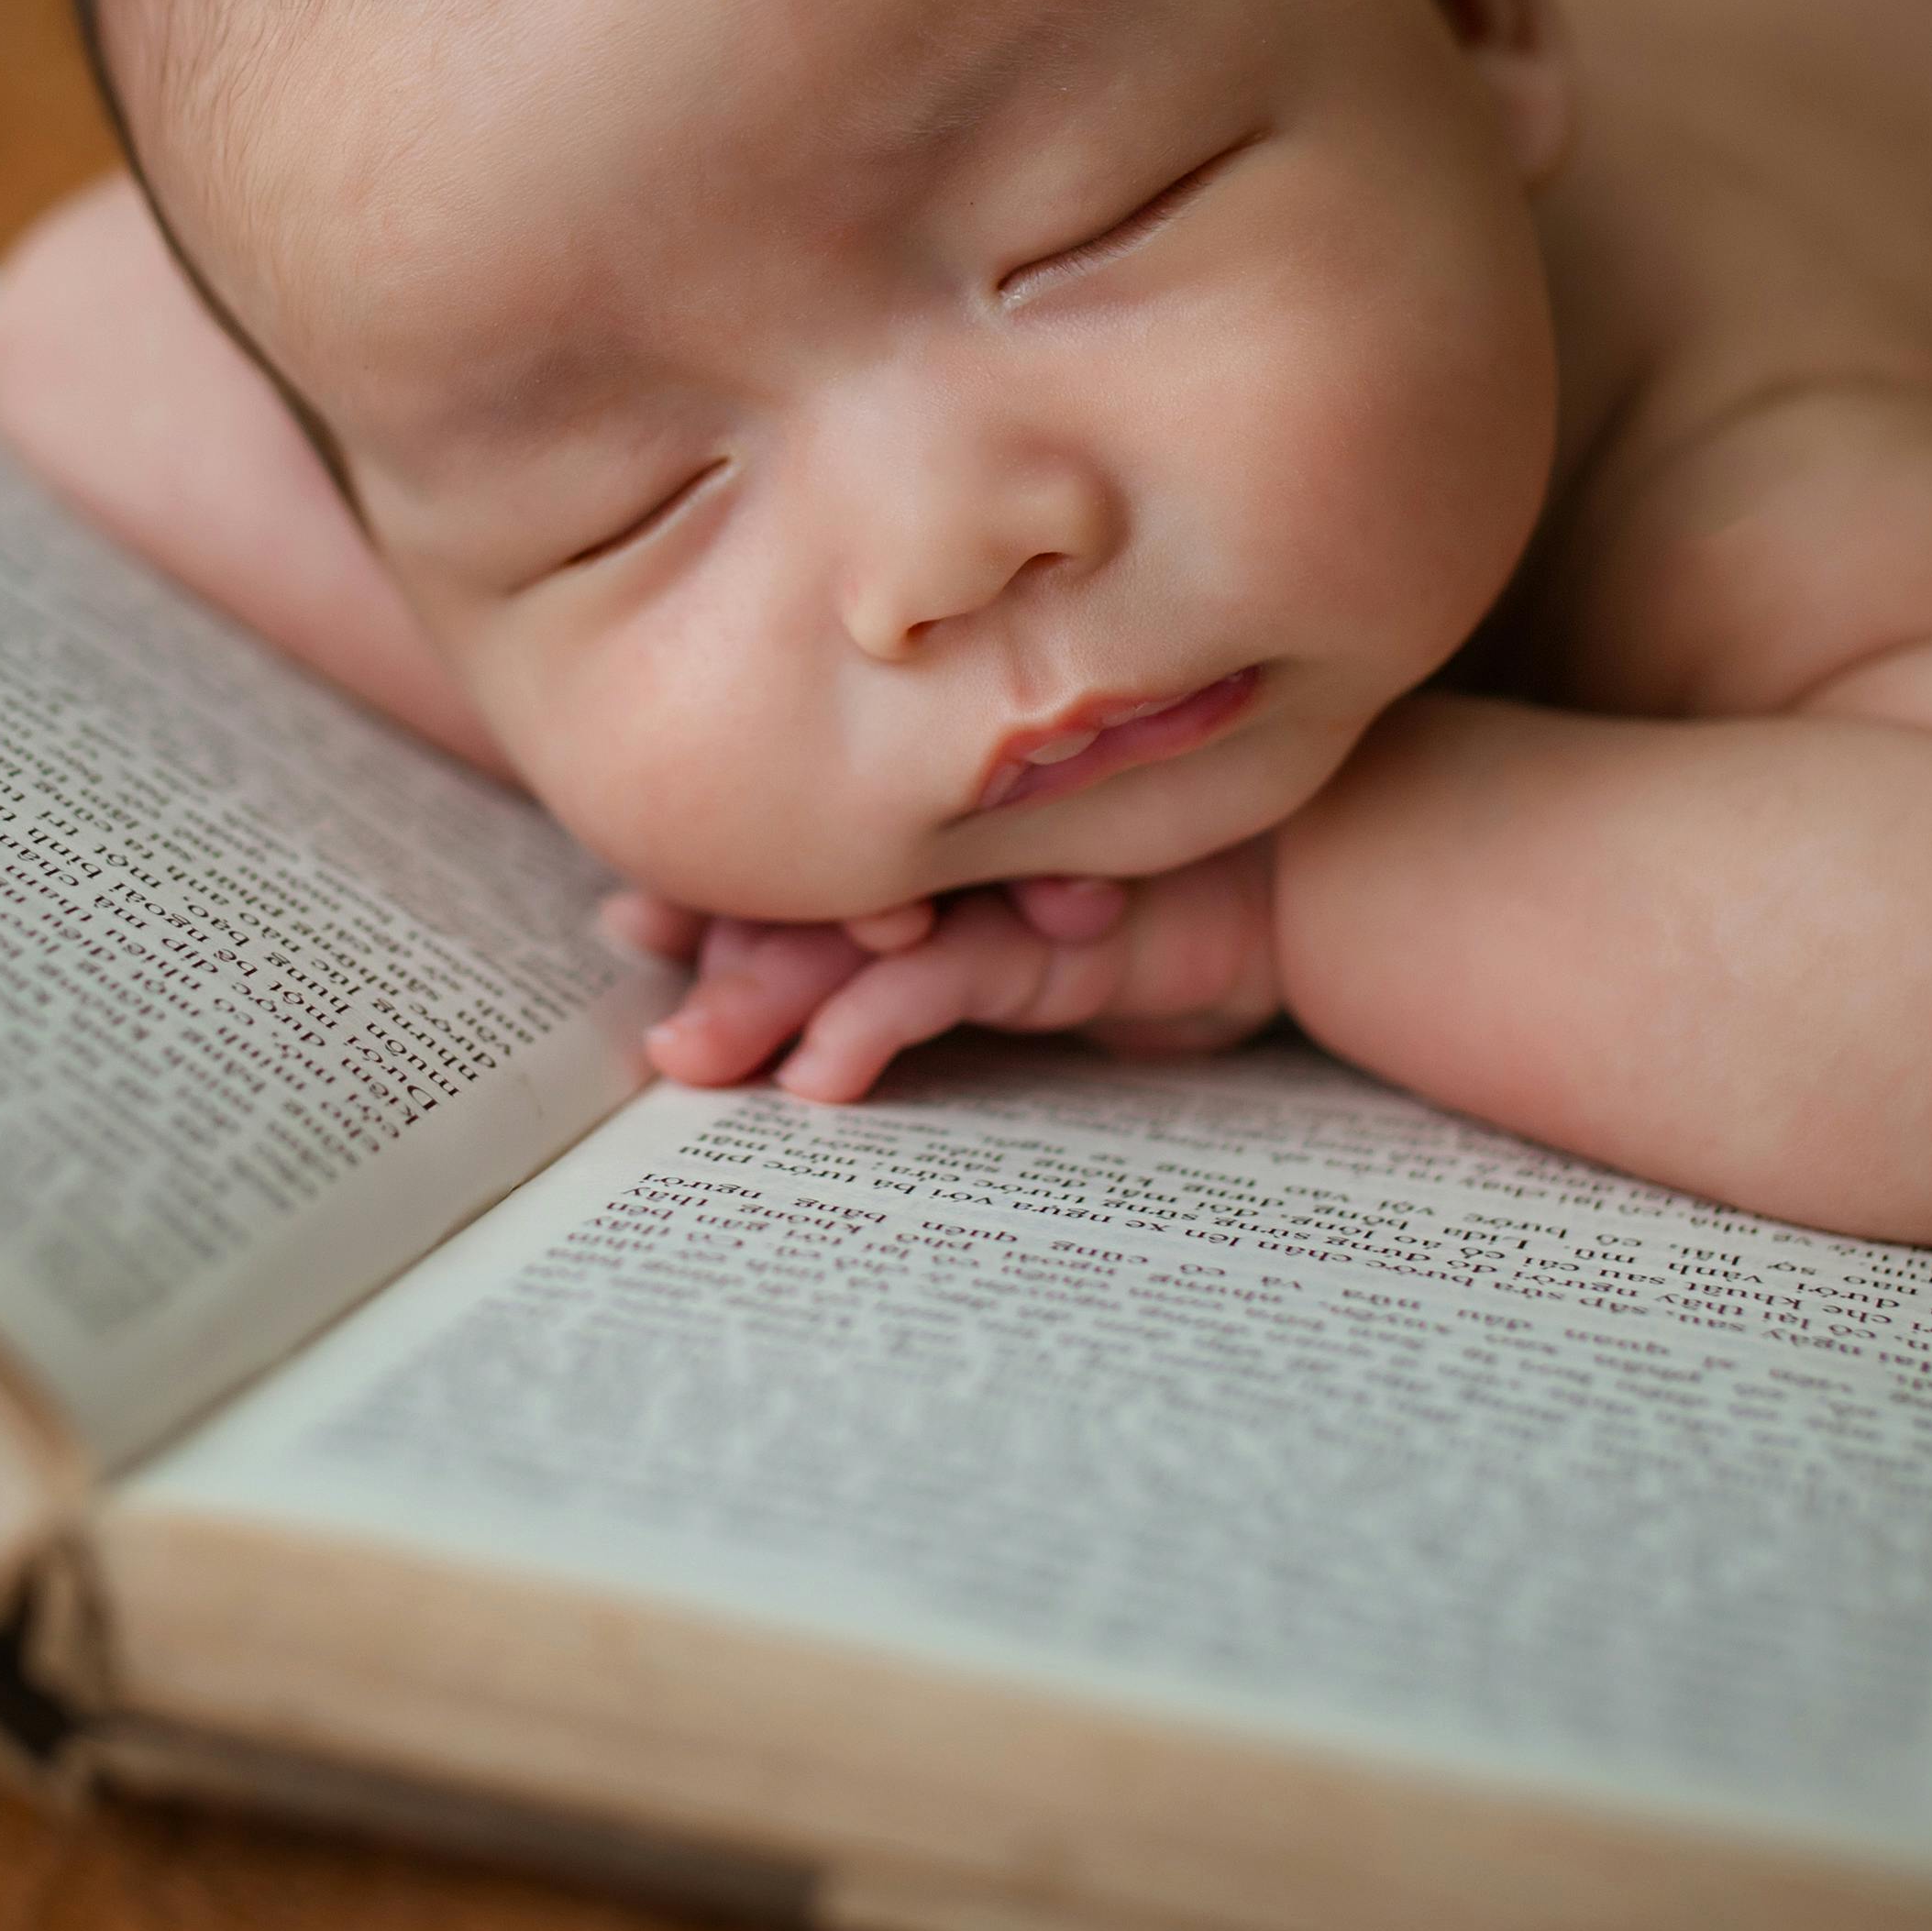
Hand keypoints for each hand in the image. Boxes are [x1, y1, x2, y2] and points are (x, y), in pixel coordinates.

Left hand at [596, 840, 1285, 1101]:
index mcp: (925, 856)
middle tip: (653, 1041)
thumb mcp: (1017, 960)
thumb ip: (907, 971)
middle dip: (719, 966)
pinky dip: (875, 1022)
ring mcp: (991, 884)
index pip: (790, 873)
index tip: (629, 928)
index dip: (707, 897)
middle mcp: (945, 858)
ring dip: (767, 995)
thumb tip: (789, 1041)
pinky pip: (945, 977)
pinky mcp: (1049, 931)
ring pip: (851, 935)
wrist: (1302, 891)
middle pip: (799, 902)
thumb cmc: (1150, 919)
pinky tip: (823, 1075)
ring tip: (694, 1059)